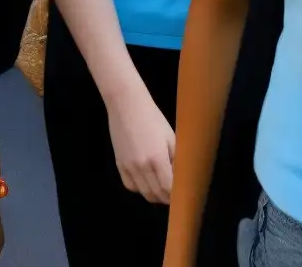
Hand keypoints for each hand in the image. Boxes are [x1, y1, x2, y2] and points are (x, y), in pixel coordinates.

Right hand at [108, 86, 175, 204]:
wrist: (126, 104)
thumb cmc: (152, 117)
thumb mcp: (170, 136)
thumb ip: (176, 158)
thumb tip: (182, 176)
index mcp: (157, 158)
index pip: (168, 188)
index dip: (176, 195)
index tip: (182, 195)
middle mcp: (142, 166)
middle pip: (155, 193)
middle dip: (166, 198)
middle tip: (173, 195)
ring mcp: (128, 166)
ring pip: (143, 192)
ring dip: (154, 195)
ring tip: (161, 190)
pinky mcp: (119, 163)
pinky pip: (129, 185)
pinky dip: (139, 188)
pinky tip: (145, 183)